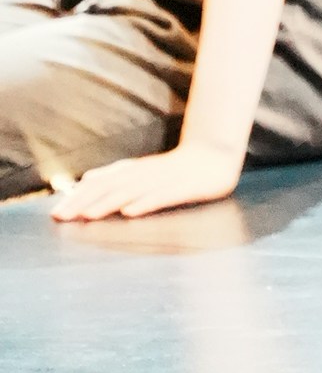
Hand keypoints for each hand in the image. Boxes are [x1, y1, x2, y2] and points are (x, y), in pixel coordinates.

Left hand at [51, 139, 244, 220]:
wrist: (214, 155)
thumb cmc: (175, 167)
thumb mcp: (143, 170)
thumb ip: (117, 174)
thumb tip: (86, 178)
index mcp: (134, 170)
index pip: (101, 182)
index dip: (78, 196)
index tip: (56, 211)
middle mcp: (145, 174)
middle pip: (111, 187)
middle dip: (85, 202)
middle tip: (62, 217)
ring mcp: (164, 180)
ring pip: (132, 192)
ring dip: (108, 203)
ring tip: (88, 215)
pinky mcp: (183, 188)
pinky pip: (162, 197)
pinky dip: (145, 203)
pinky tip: (130, 211)